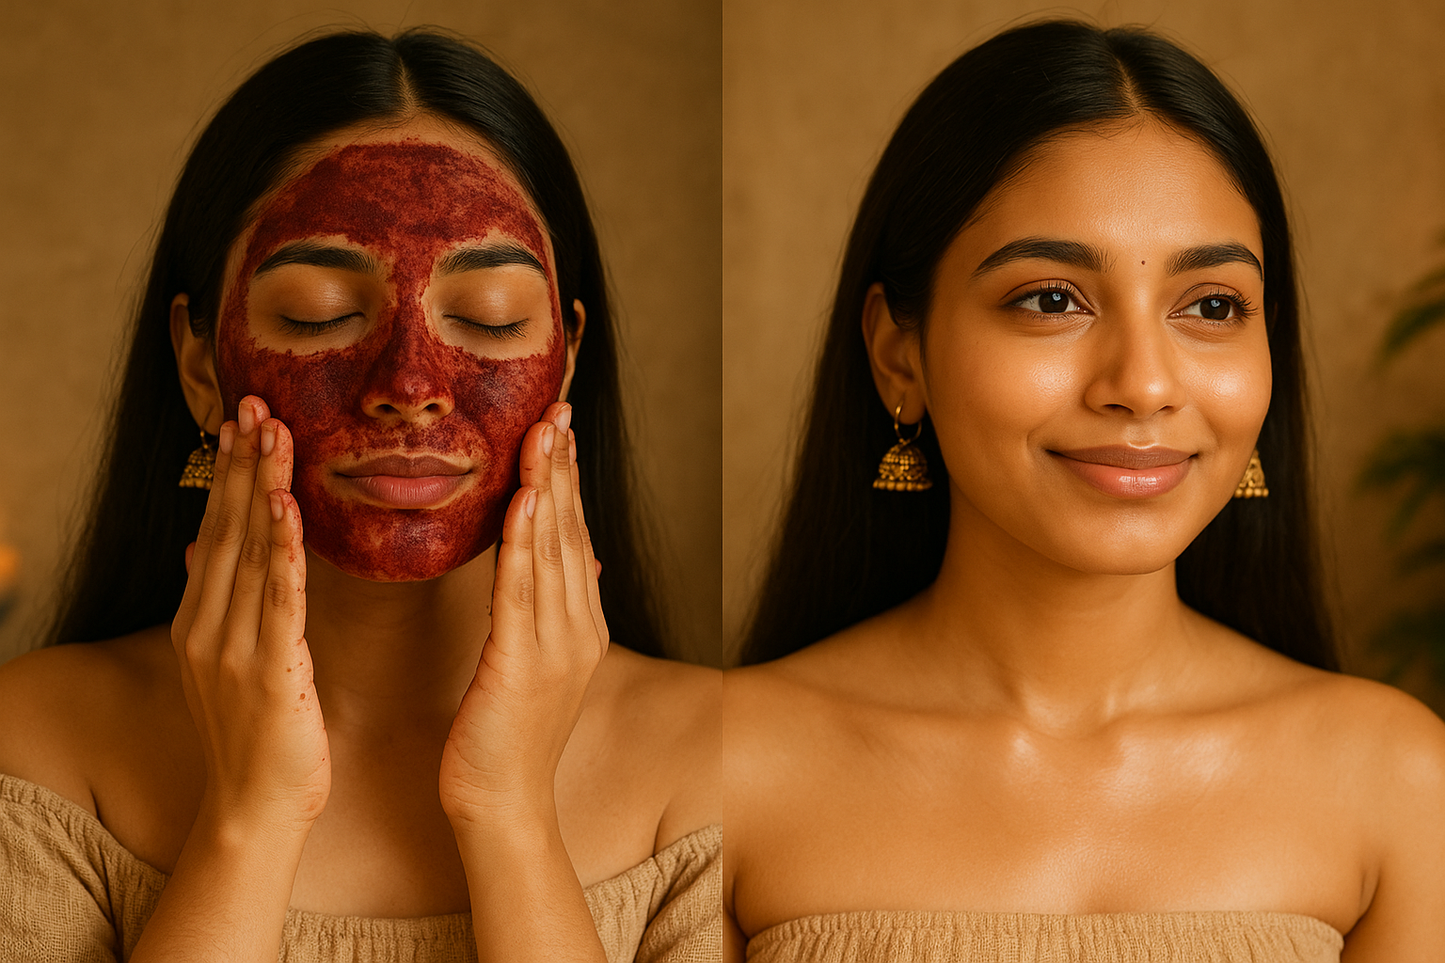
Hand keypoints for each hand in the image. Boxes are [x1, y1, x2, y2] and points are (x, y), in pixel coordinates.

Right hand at [171, 395, 328, 837]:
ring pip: (250, 553)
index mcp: (201, 620)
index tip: (243, 421)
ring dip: (261, 489)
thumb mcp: (226, 660)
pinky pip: (278, 600)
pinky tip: (286, 509)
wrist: (253, 808)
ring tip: (273, 434)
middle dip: (242, 464)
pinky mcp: (270, 671)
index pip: (216, 531)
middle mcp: (209, 626)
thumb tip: (201, 547)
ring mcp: (235, 648)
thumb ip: (218, 603)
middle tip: (256, 403)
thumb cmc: (256, 734)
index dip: (229, 474)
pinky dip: (282, 551)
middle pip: (227, 529)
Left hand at [439, 402, 607, 825]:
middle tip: (557, 409)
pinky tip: (522, 500)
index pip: (571, 538)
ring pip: (550, 550)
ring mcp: (556, 646)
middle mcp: (576, 628)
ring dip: (546, 486)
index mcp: (578, 626)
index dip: (567, 481)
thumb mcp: (533, 667)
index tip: (560, 429)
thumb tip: (561, 565)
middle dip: (562, 467)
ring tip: (544, 433)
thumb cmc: (503, 739)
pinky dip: (523, 541)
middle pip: (568, 532)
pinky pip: (521, 591)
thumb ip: (545, 612)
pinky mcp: (522, 664)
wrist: (501, 806)